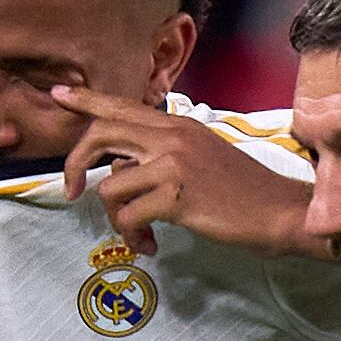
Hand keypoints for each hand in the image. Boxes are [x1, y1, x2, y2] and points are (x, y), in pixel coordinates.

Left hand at [49, 79, 318, 256]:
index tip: (59, 95)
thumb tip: (123, 168)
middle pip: (101, 135)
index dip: (87, 101)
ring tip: (140, 236)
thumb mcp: (202, 157)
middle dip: (76, 164)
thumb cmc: (244, 192)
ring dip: (116, 220)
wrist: (280, 212)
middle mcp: (172, 137)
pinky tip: (151, 245)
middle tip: (73, 192)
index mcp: (178, 126)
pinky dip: (132, 237)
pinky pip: (128, 217)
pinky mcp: (177, 196)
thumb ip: (162, 154)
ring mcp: (174, 165)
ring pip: (110, 188)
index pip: (123, 106)